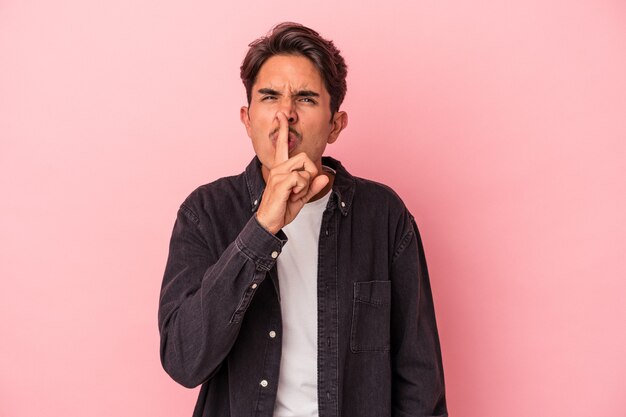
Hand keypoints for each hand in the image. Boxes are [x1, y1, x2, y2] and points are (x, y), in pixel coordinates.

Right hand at [256, 112, 328, 233]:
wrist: (268, 222)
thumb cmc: (282, 208)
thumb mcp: (301, 197)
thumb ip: (313, 187)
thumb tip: (325, 177)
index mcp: (281, 168)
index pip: (281, 144)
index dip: (282, 129)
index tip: (281, 115)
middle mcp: (278, 167)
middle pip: (304, 157)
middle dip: (310, 173)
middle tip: (301, 189)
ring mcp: (278, 174)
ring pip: (305, 168)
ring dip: (306, 184)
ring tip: (294, 194)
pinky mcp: (280, 182)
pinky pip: (302, 178)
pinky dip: (302, 190)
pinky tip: (291, 196)